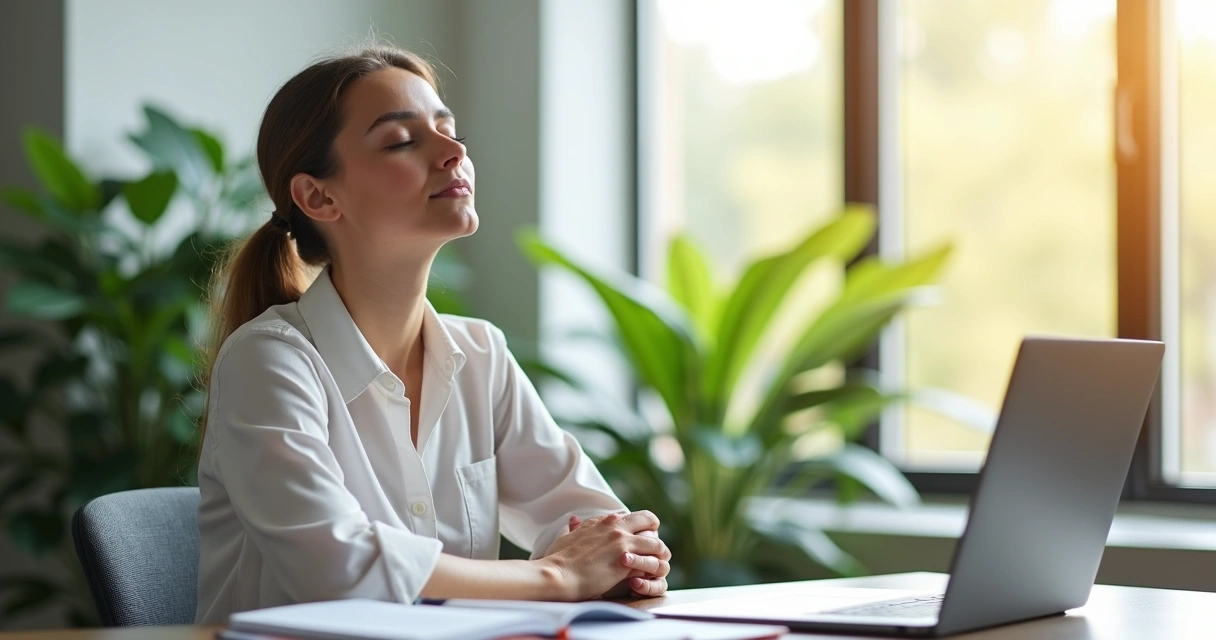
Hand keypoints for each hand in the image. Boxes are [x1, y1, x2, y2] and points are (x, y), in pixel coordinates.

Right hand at [538, 510, 669, 600]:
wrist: (557, 575)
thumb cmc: (558, 559)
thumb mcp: (566, 537)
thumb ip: (575, 528)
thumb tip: (574, 520)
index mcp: (601, 521)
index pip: (630, 516)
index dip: (637, 526)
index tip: (638, 535)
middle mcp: (615, 527)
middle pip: (649, 520)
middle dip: (655, 532)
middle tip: (656, 546)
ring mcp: (623, 543)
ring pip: (656, 543)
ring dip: (660, 553)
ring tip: (660, 563)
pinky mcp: (627, 562)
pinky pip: (652, 563)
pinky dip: (654, 570)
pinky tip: (653, 577)